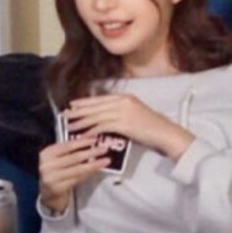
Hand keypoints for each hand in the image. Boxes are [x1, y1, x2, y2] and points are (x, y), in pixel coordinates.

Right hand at [39, 137, 109, 213]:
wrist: (46, 191)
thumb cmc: (55, 169)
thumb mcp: (57, 157)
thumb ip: (68, 149)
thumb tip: (90, 139)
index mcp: (47, 153)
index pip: (67, 146)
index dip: (82, 142)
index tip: (95, 139)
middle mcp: (47, 165)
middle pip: (74, 157)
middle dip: (91, 152)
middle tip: (104, 149)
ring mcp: (52, 178)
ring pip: (78, 169)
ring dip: (94, 164)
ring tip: (106, 160)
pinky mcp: (58, 189)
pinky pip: (77, 179)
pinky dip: (88, 173)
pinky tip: (96, 169)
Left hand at [65, 94, 194, 158]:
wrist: (166, 133)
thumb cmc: (154, 128)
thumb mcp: (137, 115)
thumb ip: (122, 113)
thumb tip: (107, 118)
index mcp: (126, 97)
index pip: (101, 99)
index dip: (86, 102)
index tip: (73, 104)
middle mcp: (123, 101)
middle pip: (95, 106)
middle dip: (79, 111)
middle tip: (65, 114)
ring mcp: (123, 111)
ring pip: (96, 116)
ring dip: (81, 122)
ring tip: (70, 126)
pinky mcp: (123, 123)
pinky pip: (102, 126)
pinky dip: (91, 130)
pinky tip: (83, 135)